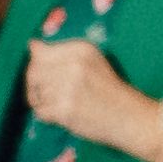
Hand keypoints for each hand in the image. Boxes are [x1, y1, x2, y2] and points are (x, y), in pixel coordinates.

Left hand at [20, 35, 137, 152]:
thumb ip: (60, 53)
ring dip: (43, 102)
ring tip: (62, 105)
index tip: (48, 77)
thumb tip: (31, 44)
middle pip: (33, 73)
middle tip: (51, 96)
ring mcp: (69, 86)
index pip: (39, 53)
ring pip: (35, 93)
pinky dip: (48, 116)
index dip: (37, 67)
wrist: (130, 117)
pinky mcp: (65, 108)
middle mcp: (74, 64)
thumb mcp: (92, 62)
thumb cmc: (108, 90)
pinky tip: (63, 115)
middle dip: (35, 86)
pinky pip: (40, 111)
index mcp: (81, 49)